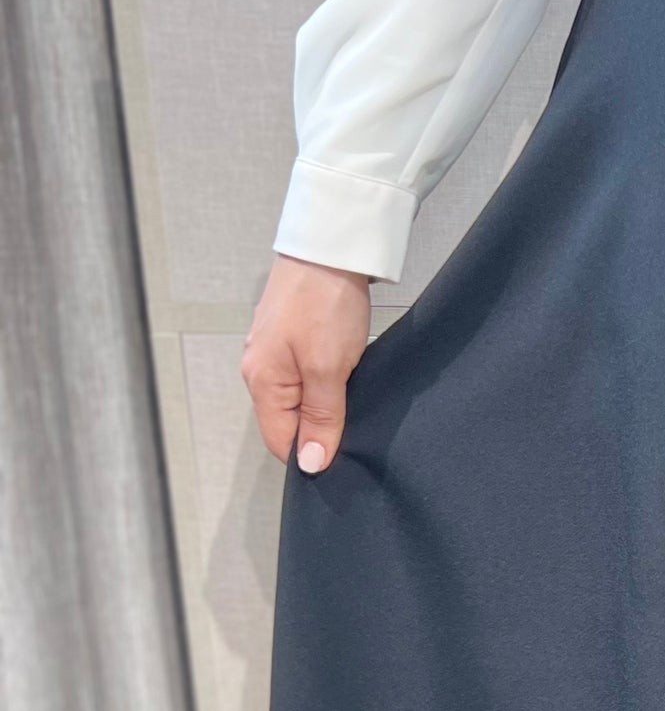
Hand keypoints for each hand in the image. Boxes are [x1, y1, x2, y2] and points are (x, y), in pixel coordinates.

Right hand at [241, 254, 373, 475]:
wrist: (330, 247)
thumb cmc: (325, 303)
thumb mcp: (328, 369)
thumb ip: (320, 418)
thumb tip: (310, 464)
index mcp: (261, 382)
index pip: (280, 441)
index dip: (311, 455)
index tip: (344, 455)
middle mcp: (261, 370)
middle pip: (289, 422)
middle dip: (321, 431)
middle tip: (356, 428)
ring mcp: (276, 352)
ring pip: (301, 400)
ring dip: (327, 407)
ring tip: (355, 402)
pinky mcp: (293, 338)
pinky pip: (308, 377)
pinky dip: (328, 384)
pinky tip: (349, 379)